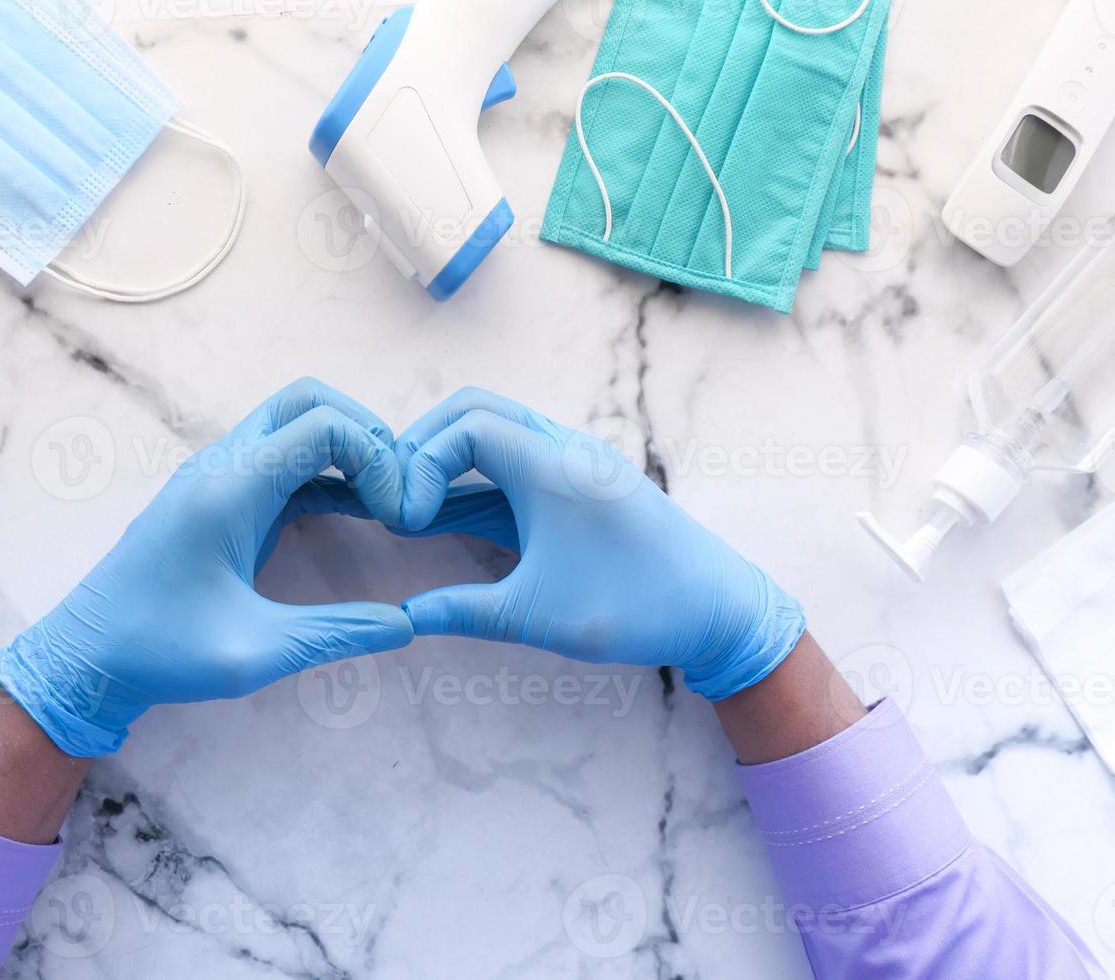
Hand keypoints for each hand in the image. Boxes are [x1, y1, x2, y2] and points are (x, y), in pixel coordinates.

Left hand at [0, 379, 413, 756]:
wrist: (87, 656)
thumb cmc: (160, 653)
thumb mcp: (255, 654)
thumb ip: (337, 634)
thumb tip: (408, 625)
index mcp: (228, 491)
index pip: (322, 426)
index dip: (376, 459)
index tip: (396, 517)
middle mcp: (221, 466)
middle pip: (309, 401)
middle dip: (366, 434)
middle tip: (396, 493)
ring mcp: (218, 475)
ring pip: (296, 422)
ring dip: (348, 450)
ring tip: (385, 505)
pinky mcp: (220, 495)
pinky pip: (285, 458)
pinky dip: (327, 472)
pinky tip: (358, 513)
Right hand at [395, 389, 805, 700]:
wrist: (721, 610)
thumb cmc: (638, 609)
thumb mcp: (539, 616)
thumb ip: (464, 612)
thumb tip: (401, 618)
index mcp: (555, 468)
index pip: (464, 428)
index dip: (419, 464)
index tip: (405, 521)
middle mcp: (564, 450)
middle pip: (473, 410)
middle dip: (422, 446)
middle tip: (393, 500)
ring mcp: (574, 463)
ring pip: (494, 431)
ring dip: (447, 460)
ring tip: (410, 508)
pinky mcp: (580, 484)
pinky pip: (514, 459)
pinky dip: (473, 477)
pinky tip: (445, 516)